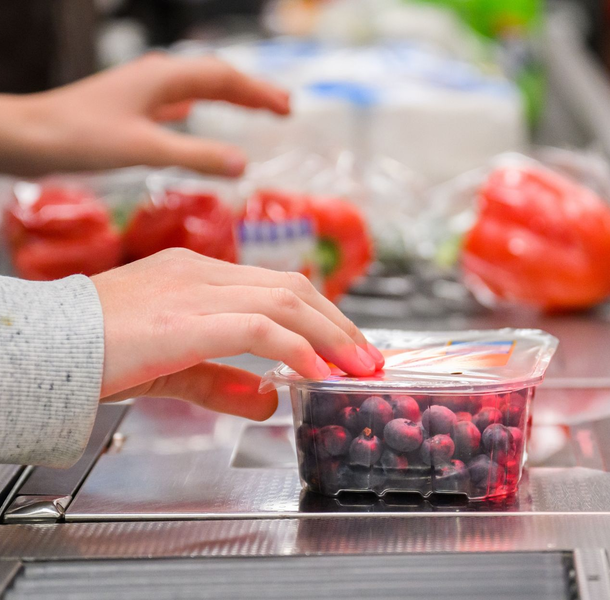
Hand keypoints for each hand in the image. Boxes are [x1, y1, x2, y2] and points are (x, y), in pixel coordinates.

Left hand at [0, 53, 288, 177]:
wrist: (27, 138)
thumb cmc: (81, 138)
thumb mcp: (145, 149)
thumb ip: (196, 157)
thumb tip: (245, 165)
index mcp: (164, 78)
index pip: (225, 78)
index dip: (259, 93)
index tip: (289, 109)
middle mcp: (156, 79)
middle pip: (214, 77)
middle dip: (250, 92)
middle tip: (283, 108)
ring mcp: (141, 92)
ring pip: (195, 88)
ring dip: (227, 97)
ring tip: (253, 108)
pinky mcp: (127, 108)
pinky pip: (173, 102)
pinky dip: (195, 106)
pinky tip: (194, 113)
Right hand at [91, 248, 383, 420]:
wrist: (37, 348)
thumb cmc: (91, 353)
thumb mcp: (171, 369)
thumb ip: (221, 381)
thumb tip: (268, 398)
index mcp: (198, 275)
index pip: (279, 286)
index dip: (322, 316)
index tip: (347, 345)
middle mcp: (201, 274)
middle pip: (293, 289)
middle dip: (338, 326)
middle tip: (367, 359)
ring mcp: (193, 291)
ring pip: (285, 302)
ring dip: (330, 336)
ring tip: (357, 367)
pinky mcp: (183, 319)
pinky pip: (257, 327)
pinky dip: (294, 348)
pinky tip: (316, 371)